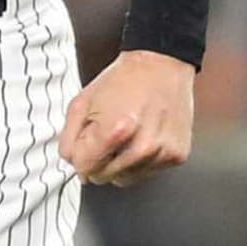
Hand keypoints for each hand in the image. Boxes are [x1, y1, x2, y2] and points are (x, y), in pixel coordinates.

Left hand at [58, 49, 194, 186]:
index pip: (85, 168)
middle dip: (97, 160)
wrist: (160, 65)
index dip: (79, 157)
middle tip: (104, 136)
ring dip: (118, 163)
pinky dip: (140, 161)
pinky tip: (141, 137)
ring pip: (125, 179)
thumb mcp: (82, 102)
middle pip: (103, 177)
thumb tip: (73, 165)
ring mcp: (161, 153)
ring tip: (124, 136)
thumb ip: (69, 138)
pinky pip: (147, 173)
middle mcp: (141, 146)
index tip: (84, 145)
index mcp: (114, 130)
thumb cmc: (123, 80)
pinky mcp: (177, 156)